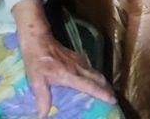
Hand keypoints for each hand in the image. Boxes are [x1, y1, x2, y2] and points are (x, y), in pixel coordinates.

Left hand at [14, 0, 115, 116]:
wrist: (38, 39)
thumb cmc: (37, 60)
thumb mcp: (37, 81)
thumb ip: (43, 98)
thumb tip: (43, 115)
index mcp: (70, 75)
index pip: (90, 85)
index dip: (102, 93)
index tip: (113, 99)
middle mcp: (78, 68)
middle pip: (98, 78)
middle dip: (106, 88)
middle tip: (113, 98)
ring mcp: (79, 61)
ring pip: (95, 72)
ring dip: (102, 81)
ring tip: (107, 90)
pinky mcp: (77, 56)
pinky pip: (90, 68)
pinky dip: (95, 75)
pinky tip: (93, 79)